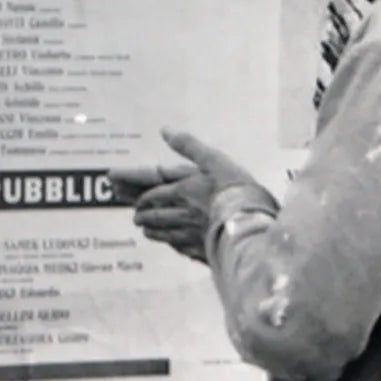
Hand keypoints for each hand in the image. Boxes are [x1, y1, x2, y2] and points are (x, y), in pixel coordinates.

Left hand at [110, 130, 261, 264]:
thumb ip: (188, 145)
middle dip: (142, 214)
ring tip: (146, 230)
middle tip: (135, 216)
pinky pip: (180, 247)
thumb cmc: (235, 189)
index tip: (128, 195)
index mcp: (182, 191)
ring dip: (152, 230)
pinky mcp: (202, 250)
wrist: (253, 224)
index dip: (140, 195)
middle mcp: (181, 213)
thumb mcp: (214, 159)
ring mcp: (191, 234)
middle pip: (155, 215)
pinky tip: (170, 244)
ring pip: (164, 233)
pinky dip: (171, 244)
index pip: (153, 194)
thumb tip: (165, 130)